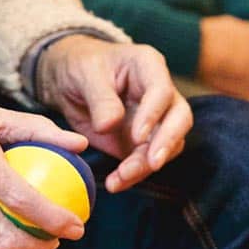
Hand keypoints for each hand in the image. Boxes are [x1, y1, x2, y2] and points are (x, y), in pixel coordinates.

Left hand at [36, 36, 192, 192]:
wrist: (68, 81)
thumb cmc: (80, 66)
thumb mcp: (84, 75)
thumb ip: (100, 99)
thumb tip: (110, 126)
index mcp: (148, 66)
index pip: (162, 90)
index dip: (153, 114)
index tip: (137, 136)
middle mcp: (159, 93)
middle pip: (179, 118)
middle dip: (167, 143)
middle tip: (152, 164)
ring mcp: (155, 119)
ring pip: (167, 145)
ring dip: (146, 165)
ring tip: (120, 178)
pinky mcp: (143, 141)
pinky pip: (146, 161)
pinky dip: (134, 174)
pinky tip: (116, 183)